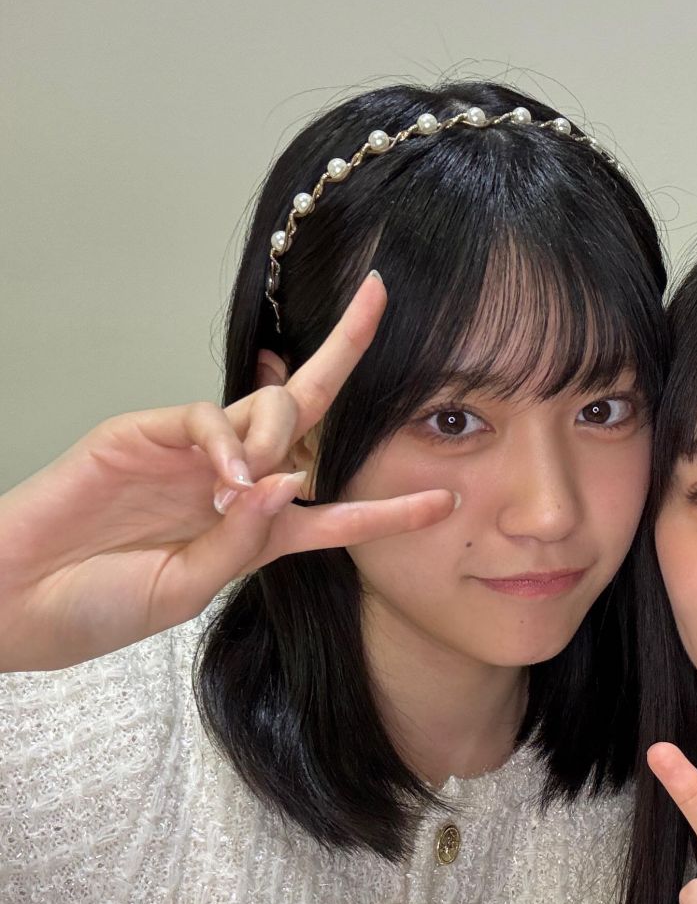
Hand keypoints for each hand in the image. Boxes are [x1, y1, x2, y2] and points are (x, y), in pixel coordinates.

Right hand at [0, 272, 456, 670]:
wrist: (14, 603)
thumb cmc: (99, 606)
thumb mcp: (188, 590)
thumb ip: (243, 542)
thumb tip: (289, 483)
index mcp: (251, 529)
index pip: (332, 511)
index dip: (388, 508)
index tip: (446, 500)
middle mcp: (230, 481)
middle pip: (305, 412)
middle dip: (346, 354)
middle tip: (378, 297)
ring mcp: (189, 454)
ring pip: (266, 408)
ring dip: (277, 437)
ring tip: (238, 492)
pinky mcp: (142, 433)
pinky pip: (206, 418)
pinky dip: (226, 442)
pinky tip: (224, 480)